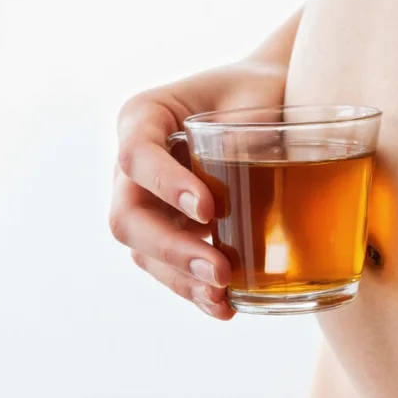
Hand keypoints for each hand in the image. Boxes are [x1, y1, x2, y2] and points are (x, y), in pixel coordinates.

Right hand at [109, 60, 286, 318]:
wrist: (268, 98)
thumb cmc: (259, 90)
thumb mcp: (256, 96)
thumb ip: (249, 130)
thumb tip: (252, 173)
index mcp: (144, 116)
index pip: (137, 154)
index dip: (166, 185)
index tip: (209, 209)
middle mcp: (134, 163)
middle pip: (129, 216)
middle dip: (172, 248)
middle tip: (220, 269)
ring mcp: (147, 200)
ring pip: (143, 250)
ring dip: (181, 278)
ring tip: (222, 298)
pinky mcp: (171, 228)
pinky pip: (168, 266)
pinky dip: (193, 288)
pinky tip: (224, 307)